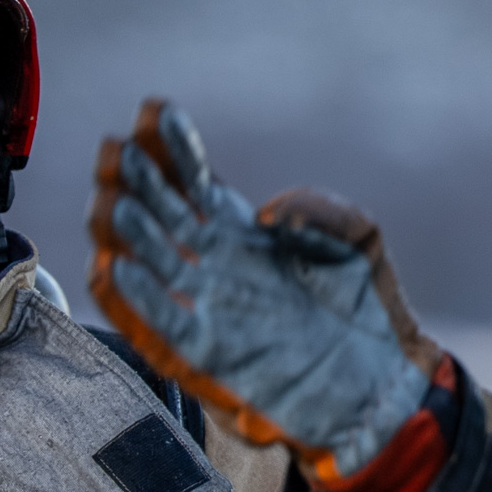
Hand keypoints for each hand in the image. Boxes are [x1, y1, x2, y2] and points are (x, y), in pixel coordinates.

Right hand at [87, 98, 443, 484]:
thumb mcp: (355, 238)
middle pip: (158, 212)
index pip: (192, 179)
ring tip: (112, 200)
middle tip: (115, 148)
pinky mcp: (207, 354)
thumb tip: (267, 214)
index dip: (171, 145)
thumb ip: (318, 209)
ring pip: (149, 260)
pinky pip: (160, 323)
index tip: (155, 110)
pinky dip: (135, 298)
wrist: (380, 381)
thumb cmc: (366, 308)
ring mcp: (205, 306)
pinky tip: (113, 268)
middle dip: (134, 177)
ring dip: (125, 231)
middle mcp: (212, 264)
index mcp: (239, 231)